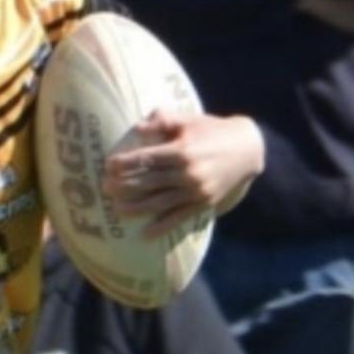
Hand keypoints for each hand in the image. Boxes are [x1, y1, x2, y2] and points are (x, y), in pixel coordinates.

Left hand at [103, 110, 264, 238]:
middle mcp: (188, 173)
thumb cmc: (212, 130)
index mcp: (182, 150)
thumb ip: (163, 121)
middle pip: (149, 182)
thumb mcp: (189, 120)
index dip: (126, 163)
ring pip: (160, 202)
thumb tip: (138, 127)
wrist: (248, 149)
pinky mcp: (203, 203)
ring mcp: (195, 191)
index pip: (147, 158)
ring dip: (137, 208)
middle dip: (125, 186)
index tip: (108, 165)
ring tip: (117, 210)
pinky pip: (179, 217)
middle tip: (105, 189)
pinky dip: (162, 226)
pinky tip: (146, 233)